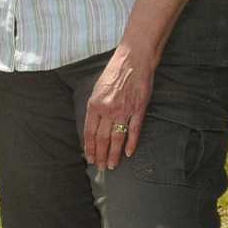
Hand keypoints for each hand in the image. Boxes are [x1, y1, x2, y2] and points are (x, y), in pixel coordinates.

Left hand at [82, 44, 154, 168]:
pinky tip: (129, 153)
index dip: (89, 147)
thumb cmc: (114, 73)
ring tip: (113, 165)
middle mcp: (107, 110)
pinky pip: (134, 130)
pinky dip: (131, 143)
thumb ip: (95, 108)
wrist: (133, 60)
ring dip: (114, 154)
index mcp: (94, 105)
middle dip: (101, 155)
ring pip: (117, 138)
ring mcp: (123, 110)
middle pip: (102, 138)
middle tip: (101, 167)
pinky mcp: (138, 109)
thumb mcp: (97, 90)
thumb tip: (93, 126)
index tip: (90, 158)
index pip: (89, 132)